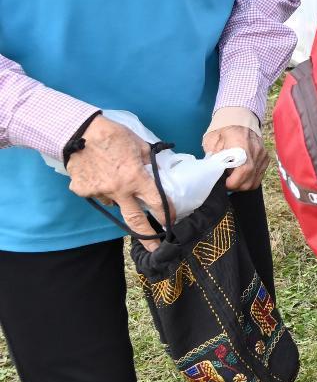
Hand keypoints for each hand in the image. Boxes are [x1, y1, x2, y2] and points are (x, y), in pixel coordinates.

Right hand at [64, 115, 165, 236]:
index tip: (172, 223)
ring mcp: (99, 192)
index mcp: (136, 178)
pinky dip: (101, 188)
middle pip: (135, 220)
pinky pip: (97, 194)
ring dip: (118, 195)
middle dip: (146, 236)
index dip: (166, 214)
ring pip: (114, 202)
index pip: (156, 202)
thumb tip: (155, 173)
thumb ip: (148, 163)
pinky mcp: (83, 191)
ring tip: (114, 176)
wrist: (79, 132)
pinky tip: (99, 174)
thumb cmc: (113, 135)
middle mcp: (118, 190)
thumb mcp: (140, 146)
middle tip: (154, 249)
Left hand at [204, 122, 268, 191]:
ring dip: (243, 184)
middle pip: (250, 179)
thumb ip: (214, 158)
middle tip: (226, 182)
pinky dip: (250, 179)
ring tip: (234, 178)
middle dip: (237, 186)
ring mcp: (262, 154)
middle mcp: (255, 150)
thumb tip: (215, 174)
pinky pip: (259, 175)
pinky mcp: (265, 157)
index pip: (244, 170)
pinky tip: (241, 174)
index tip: (224, 183)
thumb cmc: (222, 130)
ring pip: (255, 181)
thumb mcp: (212, 142)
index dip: (233, 182)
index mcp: (241, 145)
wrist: (239, 117)